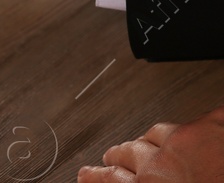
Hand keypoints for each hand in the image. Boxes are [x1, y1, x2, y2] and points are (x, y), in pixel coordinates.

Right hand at [79, 106, 223, 181]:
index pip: (110, 179)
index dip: (95, 176)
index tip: (86, 174)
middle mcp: (161, 162)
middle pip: (128, 152)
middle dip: (118, 155)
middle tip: (110, 156)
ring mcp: (187, 139)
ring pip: (157, 133)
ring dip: (151, 140)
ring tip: (148, 142)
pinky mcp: (213, 122)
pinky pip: (197, 120)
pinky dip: (196, 129)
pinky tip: (202, 130)